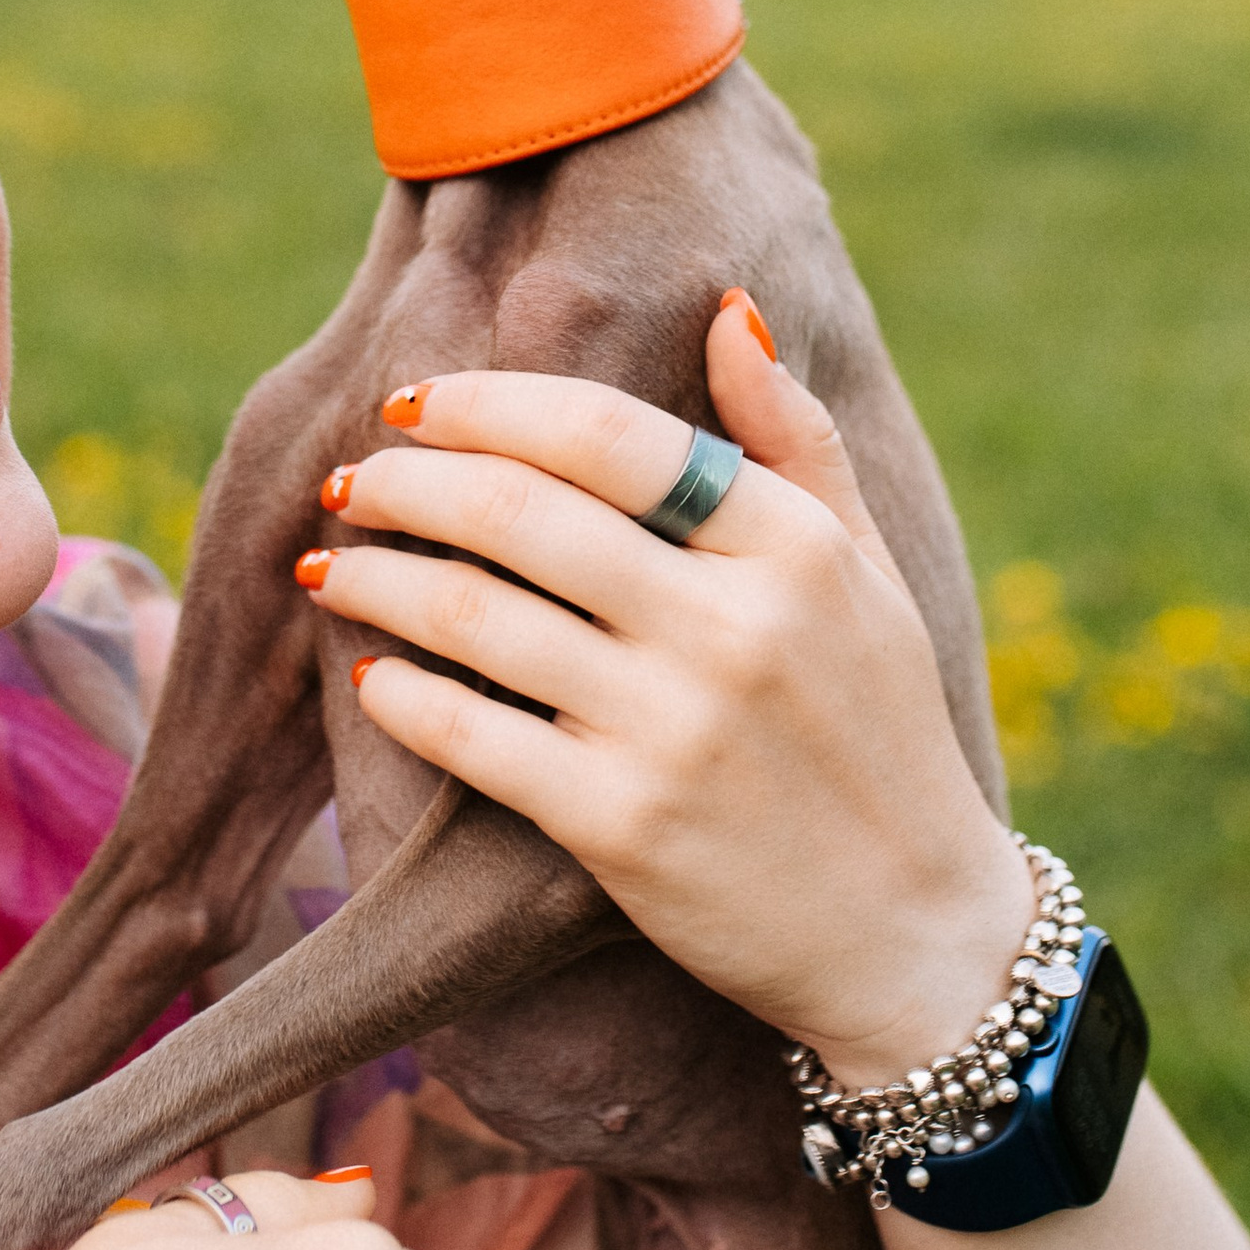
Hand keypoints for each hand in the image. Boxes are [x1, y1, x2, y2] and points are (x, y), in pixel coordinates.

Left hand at [311, 300, 1031, 1082]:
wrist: (919, 940)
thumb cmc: (882, 734)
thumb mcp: (869, 573)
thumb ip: (795, 439)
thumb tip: (724, 310)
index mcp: (791, 547)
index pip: (609, 437)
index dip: (492, 405)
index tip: (417, 403)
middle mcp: (732, 627)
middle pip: (522, 512)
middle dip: (409, 482)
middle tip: (351, 479)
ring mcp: (673, 729)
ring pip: (478, 617)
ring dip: (380, 577)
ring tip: (329, 564)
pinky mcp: (621, 830)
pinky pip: (476, 738)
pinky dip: (405, 697)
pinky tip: (371, 676)